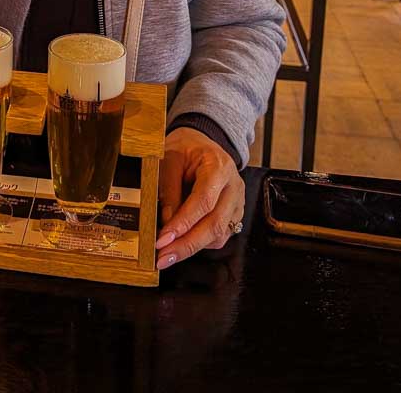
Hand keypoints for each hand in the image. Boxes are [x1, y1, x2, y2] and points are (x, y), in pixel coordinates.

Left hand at [156, 127, 244, 269]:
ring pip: (219, 235)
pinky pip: (220, 236)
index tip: (162, 239)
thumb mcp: (170, 158)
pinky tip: (182, 244)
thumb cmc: (185, 148)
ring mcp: (237, 203)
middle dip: (187, 245)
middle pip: (215, 224)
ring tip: (168, 255)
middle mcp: (233, 187)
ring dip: (192, 248)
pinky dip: (200, 244)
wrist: (202, 143)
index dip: (183, 223)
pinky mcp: (234, 214)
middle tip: (163, 258)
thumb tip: (165, 222)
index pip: (203, 201)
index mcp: (219, 167)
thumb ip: (168, 188)